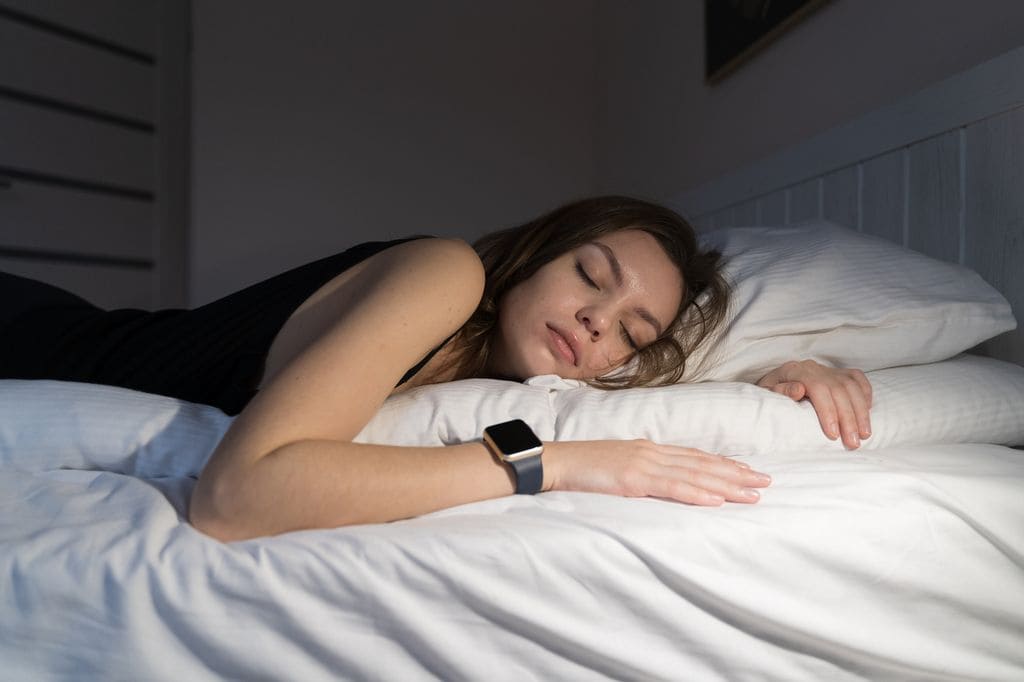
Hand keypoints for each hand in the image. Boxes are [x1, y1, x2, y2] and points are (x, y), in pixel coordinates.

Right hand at [544, 440, 770, 505]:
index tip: (748, 471)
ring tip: (753, 493)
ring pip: (695, 475)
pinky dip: (697, 493)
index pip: (694, 456)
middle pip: (703, 463)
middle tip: (766, 482)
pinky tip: (716, 499)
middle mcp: (653, 452)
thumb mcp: (618, 465)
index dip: (723, 463)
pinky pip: (671, 487)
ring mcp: (645, 464)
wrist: (556, 461)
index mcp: (650, 449)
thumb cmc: (583, 467)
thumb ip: (642, 470)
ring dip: (727, 485)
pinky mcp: (634, 479)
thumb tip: (661, 480)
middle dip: (736, 473)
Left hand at [757, 360, 871, 448]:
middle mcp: (814, 368)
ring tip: (865, 434)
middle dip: (848, 418)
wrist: (771, 382)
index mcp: (795, 370)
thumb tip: (799, 390)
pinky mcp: (838, 373)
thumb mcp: (766, 393)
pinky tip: (868, 411)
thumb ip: (780, 391)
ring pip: (852, 386)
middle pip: (839, 390)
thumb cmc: (768, 393)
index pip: (819, 388)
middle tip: (853, 443)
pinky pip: (857, 378)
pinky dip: (865, 393)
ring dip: (861, 411)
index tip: (833, 435)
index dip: (828, 411)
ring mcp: (827, 370)